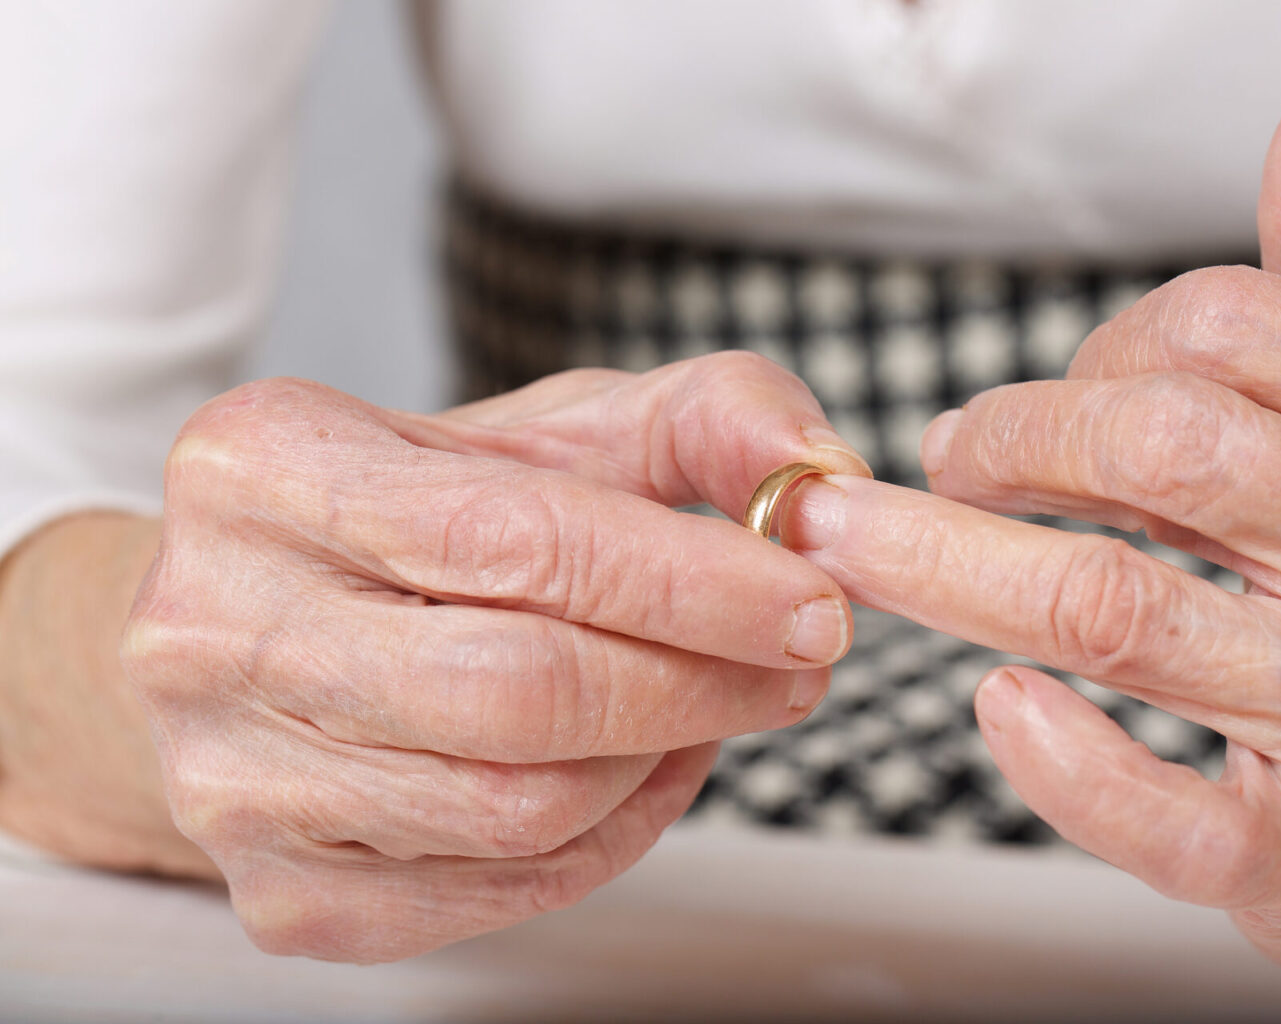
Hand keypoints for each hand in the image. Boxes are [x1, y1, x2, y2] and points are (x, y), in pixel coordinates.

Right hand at [120, 352, 866, 962]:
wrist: (263, 625)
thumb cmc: (424, 517)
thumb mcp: (552, 433)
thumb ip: (699, 420)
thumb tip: (818, 473)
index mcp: (270, 467)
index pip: (517, 540)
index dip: (693, 586)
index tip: (813, 603)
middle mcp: (217, 627)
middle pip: (518, 694)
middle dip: (698, 686)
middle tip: (795, 666)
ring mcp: (233, 778)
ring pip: (519, 809)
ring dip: (662, 761)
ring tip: (712, 705)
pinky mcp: (282, 892)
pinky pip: (500, 891)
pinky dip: (612, 836)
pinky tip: (637, 769)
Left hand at [782, 24, 1280, 1007]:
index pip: (1233, 333)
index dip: (1098, 354)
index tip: (1039, 401)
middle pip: (1158, 452)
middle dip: (1003, 443)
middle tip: (934, 462)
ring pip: (1117, 608)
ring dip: (947, 563)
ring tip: (861, 542)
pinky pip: (1172, 815)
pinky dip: (1058, 756)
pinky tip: (1002, 705)